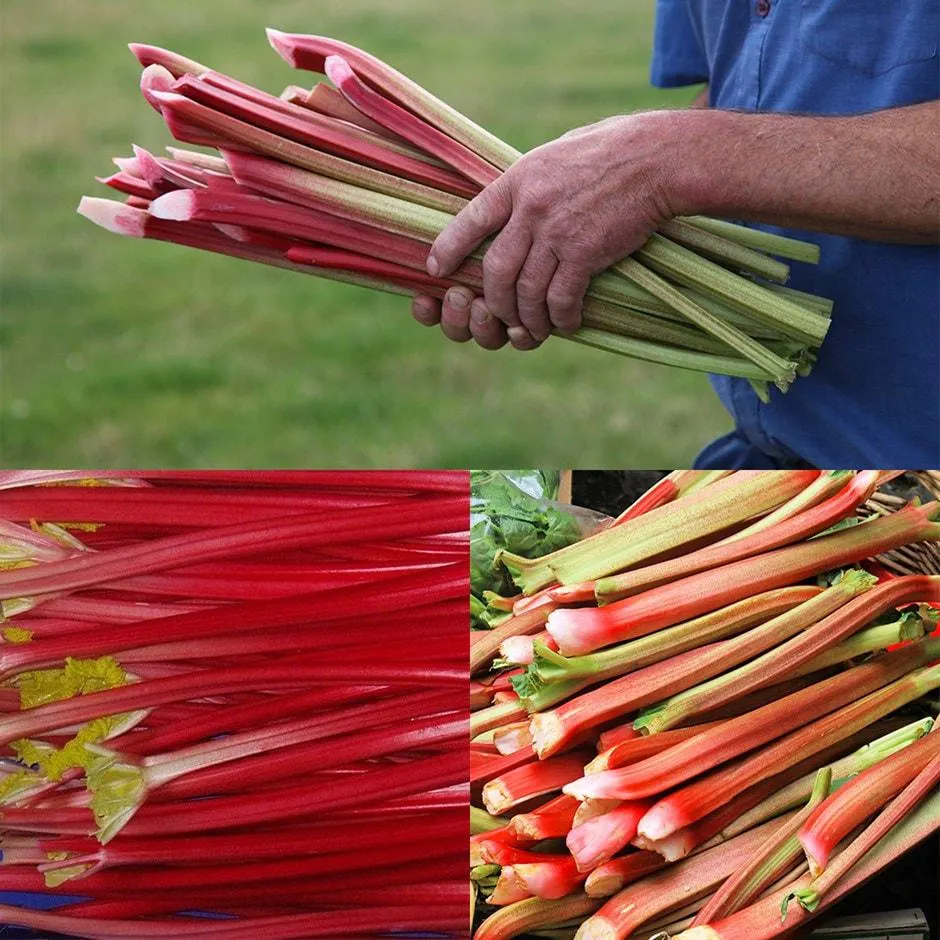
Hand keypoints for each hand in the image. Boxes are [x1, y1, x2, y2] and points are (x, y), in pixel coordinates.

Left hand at [416, 110, 684, 347]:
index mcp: (519, 180)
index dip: (449, 248)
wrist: (658, 158)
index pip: (470, 219)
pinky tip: (567, 323)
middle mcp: (530, 209)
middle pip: (495, 270)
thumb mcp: (558, 152)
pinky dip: (560, 318)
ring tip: (536, 327)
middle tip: (502, 315)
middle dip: (494, 301)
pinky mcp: (585, 253)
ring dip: (528, 318)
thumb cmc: (613, 150)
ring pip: (525, 292)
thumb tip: (515, 201)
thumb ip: (532, 181)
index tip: (436, 270)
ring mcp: (556, 232)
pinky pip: (560, 299)